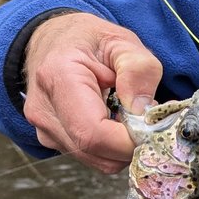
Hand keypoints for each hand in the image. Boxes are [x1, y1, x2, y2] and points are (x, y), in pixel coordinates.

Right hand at [23, 12, 162, 172]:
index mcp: (58, 77)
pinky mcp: (51, 141)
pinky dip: (111, 146)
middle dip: (132, 143)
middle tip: (147, 117)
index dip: (130, 139)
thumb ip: (139, 70)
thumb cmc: (88, 39)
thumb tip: (144, 111)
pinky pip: (92, 156)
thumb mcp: (122, 42)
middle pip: (97, 152)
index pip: (93, 133)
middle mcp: (44, 110)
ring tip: (128, 114)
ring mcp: (44, 129)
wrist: (54, 40)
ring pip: (97, 159)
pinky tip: (114, 121)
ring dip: (122, 146)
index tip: (153, 126)